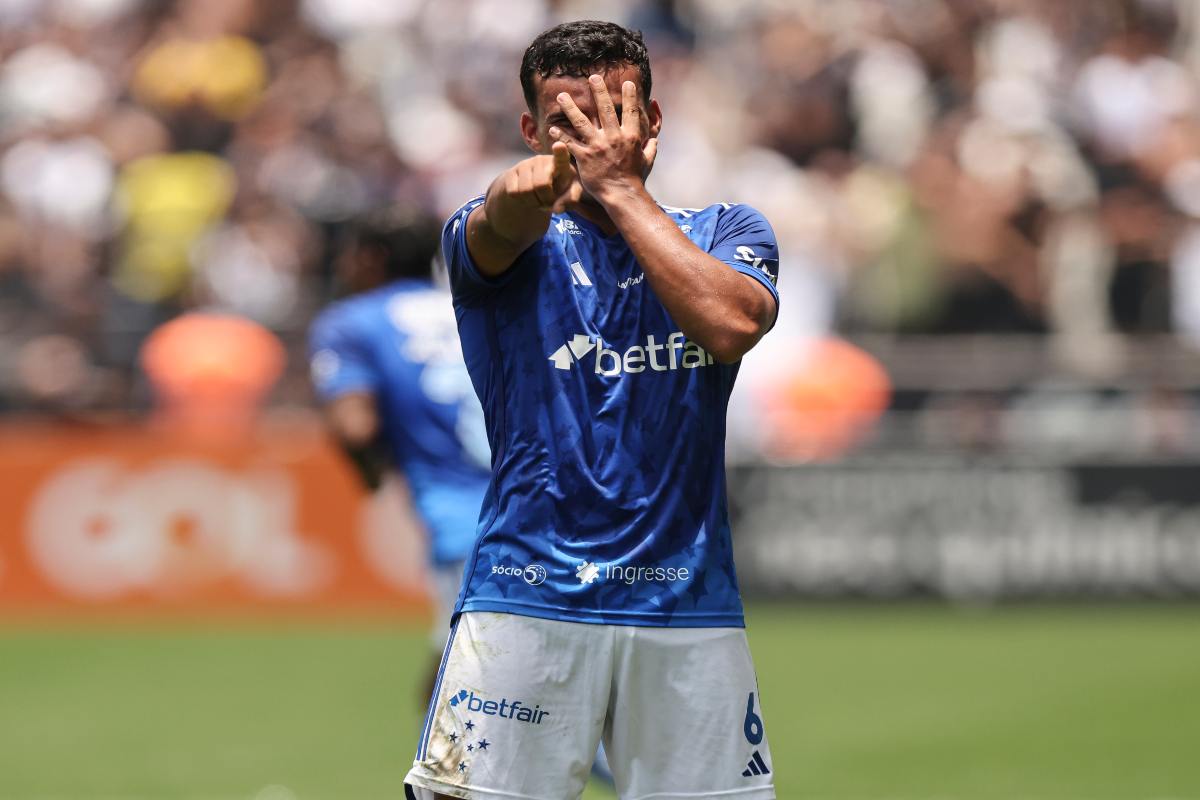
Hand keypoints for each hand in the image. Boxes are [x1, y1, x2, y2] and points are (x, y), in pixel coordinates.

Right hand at [504, 143, 581, 212]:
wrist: (535, 190)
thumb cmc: (557, 189)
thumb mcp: (569, 195)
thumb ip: (569, 201)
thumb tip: (558, 209)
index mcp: (560, 163)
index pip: (561, 156)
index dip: (560, 151)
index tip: (559, 146)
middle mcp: (542, 160)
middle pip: (541, 184)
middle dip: (545, 200)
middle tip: (548, 202)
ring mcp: (525, 164)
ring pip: (525, 190)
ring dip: (533, 202)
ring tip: (539, 200)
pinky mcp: (511, 172)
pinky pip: (514, 192)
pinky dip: (521, 201)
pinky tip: (527, 198)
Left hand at [548, 75, 657, 203]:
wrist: (623, 195)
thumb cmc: (635, 179)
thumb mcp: (647, 161)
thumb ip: (650, 147)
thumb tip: (655, 138)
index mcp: (630, 137)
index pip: (631, 111)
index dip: (630, 96)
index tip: (628, 83)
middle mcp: (614, 138)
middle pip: (605, 109)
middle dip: (598, 91)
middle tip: (592, 77)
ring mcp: (598, 146)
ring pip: (581, 122)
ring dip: (570, 107)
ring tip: (561, 96)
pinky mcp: (585, 157)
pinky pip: (570, 143)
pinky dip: (560, 135)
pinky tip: (552, 126)